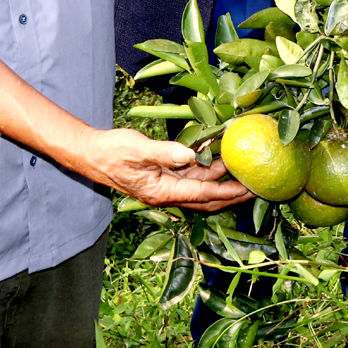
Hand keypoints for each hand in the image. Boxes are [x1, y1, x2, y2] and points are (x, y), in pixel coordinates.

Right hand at [76, 127, 251, 211]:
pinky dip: (205, 169)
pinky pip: (191, 177)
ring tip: (243, 168)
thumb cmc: (111, 152)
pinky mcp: (164, 178)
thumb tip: (189, 154)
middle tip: (257, 186)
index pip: (201, 194)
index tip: (246, 188)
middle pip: (207, 198)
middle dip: (232, 194)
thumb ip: (163, 152)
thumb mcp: (137, 149)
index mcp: (161, 191)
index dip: (226, 191)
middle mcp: (166, 194)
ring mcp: (166, 187)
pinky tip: (216, 155)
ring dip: (220, 179)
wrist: (91, 154)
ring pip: (201, 188)